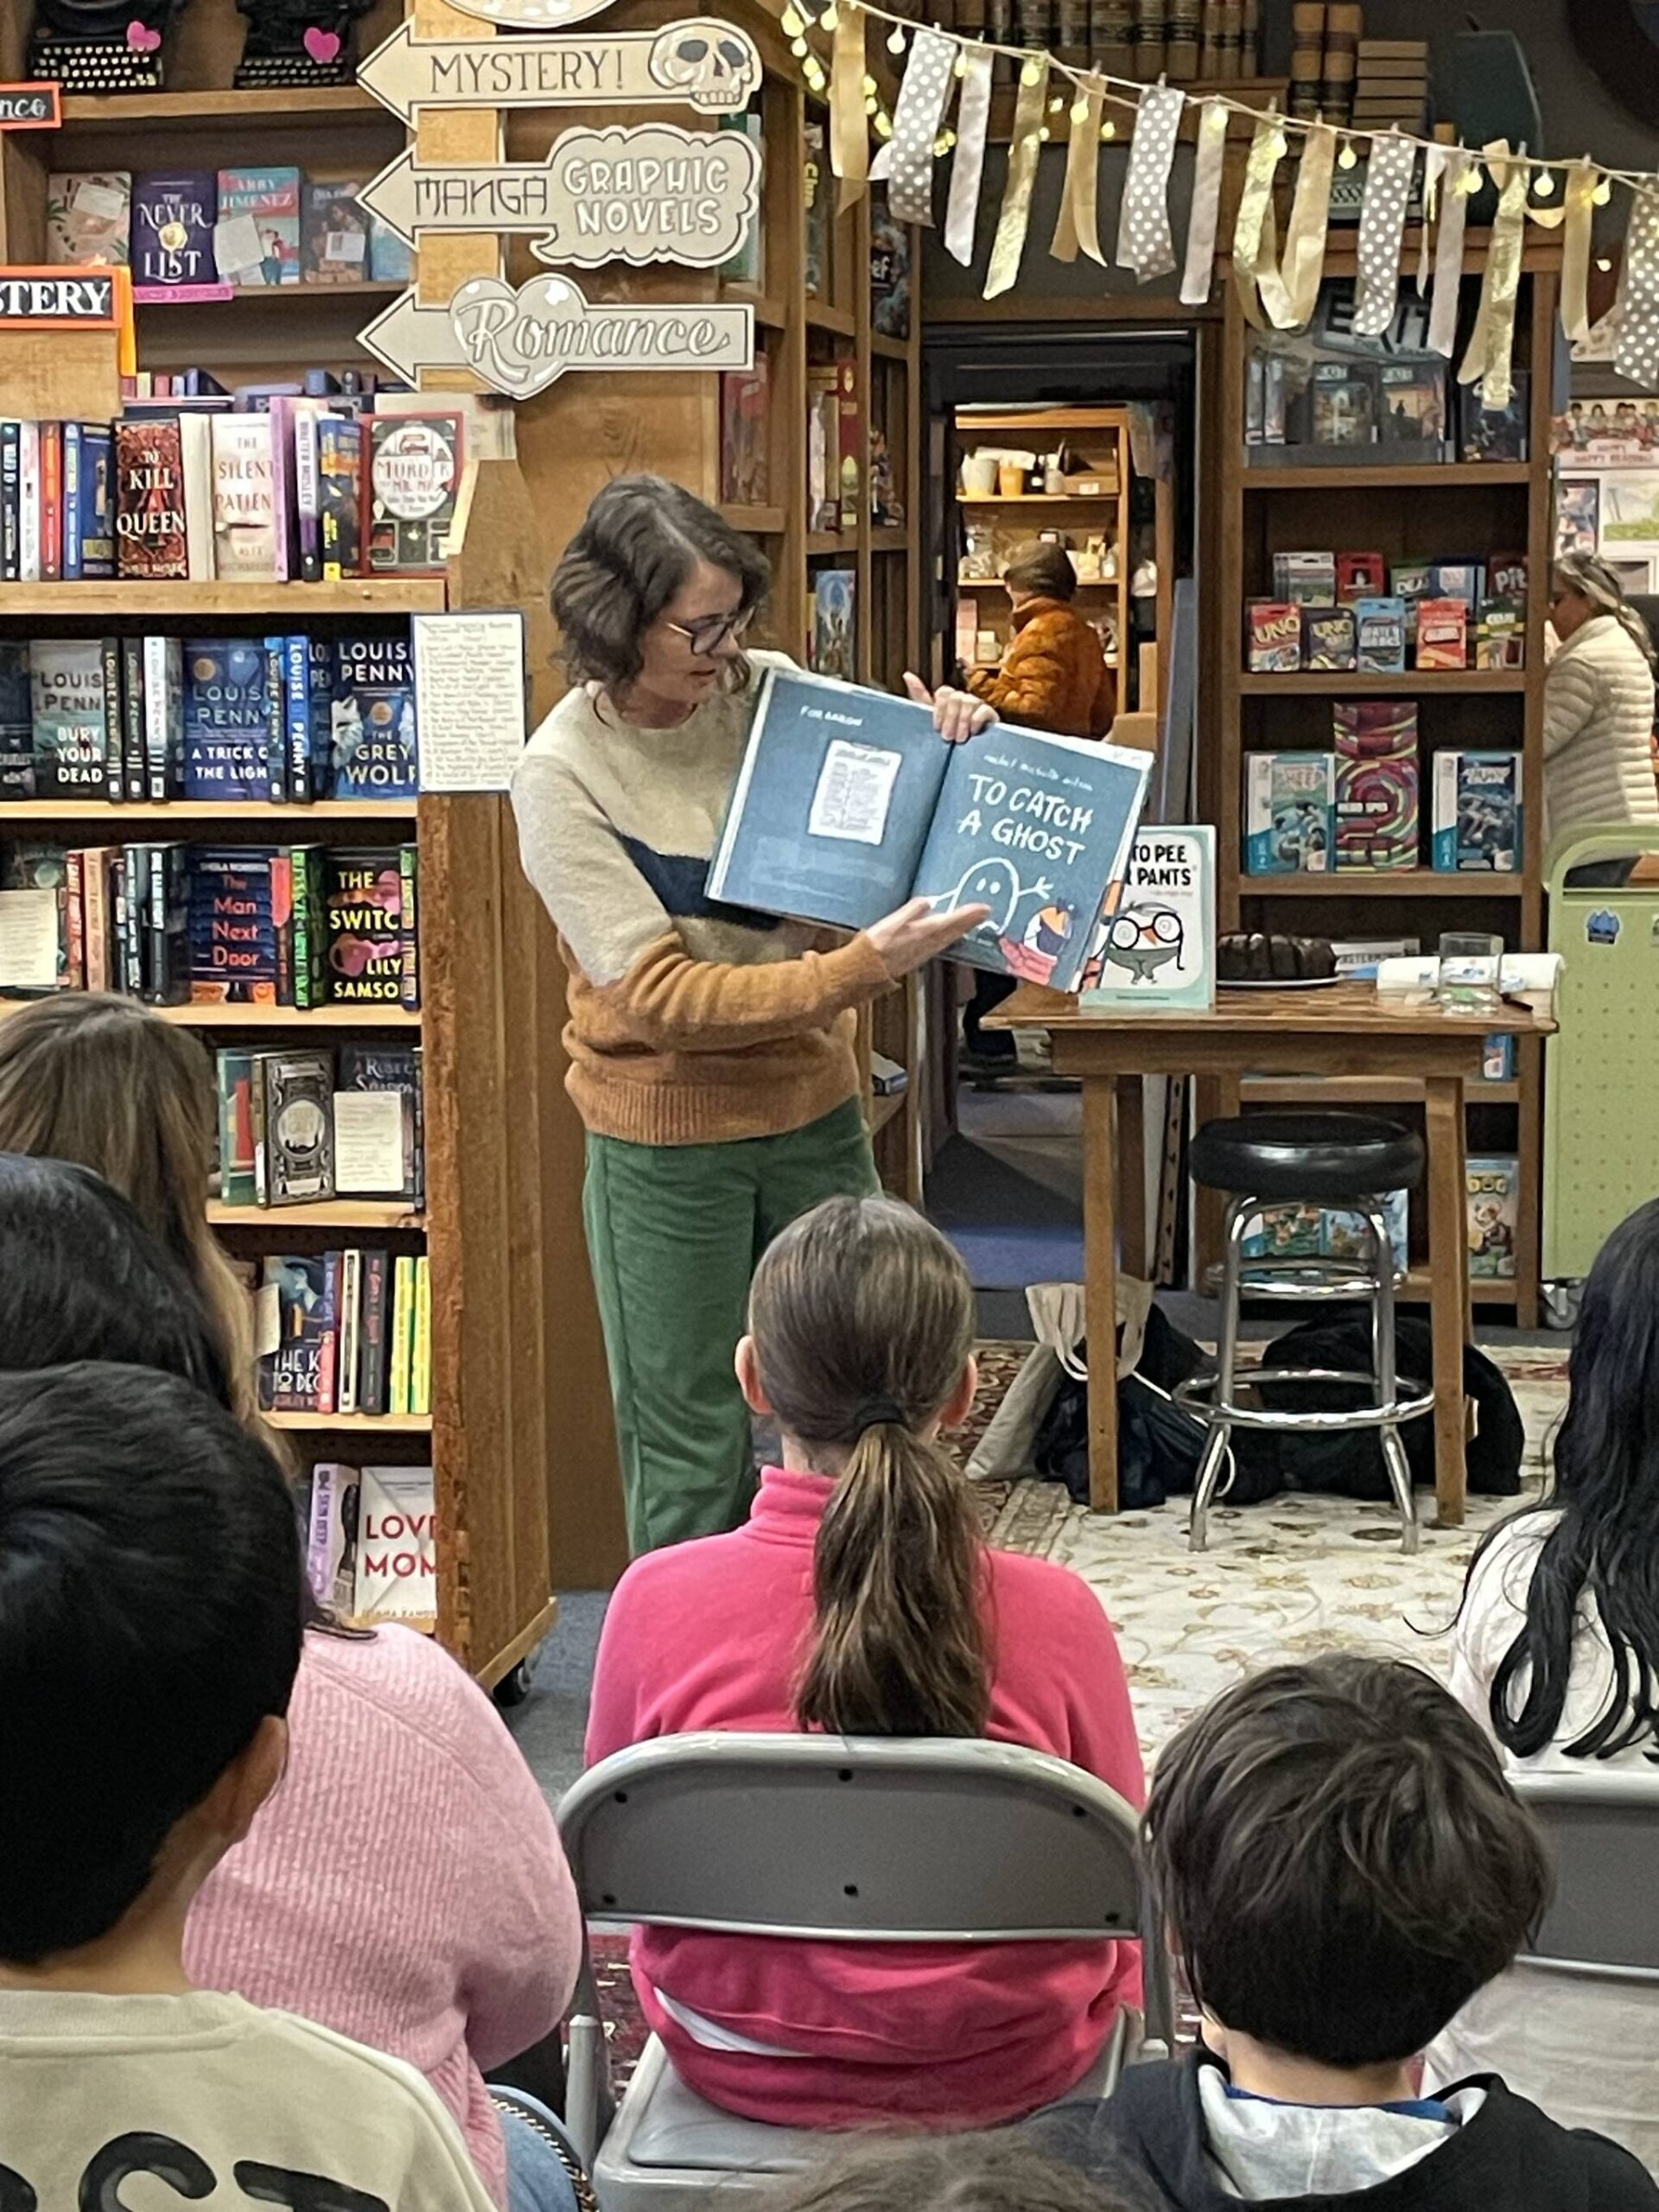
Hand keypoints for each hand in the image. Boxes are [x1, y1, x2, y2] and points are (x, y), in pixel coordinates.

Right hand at [867, 896, 993, 977]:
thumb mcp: (892, 922)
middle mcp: (928, 944)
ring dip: (961, 930)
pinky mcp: (917, 958)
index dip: (968, 915)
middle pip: (954, 931)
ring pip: (948, 939)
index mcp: (923, 932)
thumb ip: (911, 911)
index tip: (985, 909)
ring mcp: (923, 953)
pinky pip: (940, 945)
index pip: (951, 921)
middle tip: (985, 913)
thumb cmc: (875, 946)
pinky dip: (949, 937)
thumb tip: (929, 902)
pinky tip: (949, 935)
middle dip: (970, 922)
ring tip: (972, 922)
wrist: (865, 971)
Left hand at [903, 670, 995, 743]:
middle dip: (950, 718)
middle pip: (955, 696)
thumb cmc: (948, 738)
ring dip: (962, 721)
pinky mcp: (991, 715)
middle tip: (947, 737)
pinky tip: (972, 733)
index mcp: (949, 701)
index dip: (939, 709)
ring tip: (960, 739)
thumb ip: (920, 698)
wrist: (968, 758)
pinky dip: (976, 721)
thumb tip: (907, 675)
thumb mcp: (930, 720)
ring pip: (969, 701)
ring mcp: (978, 706)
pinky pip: (984, 710)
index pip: (944, 692)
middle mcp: (963, 700)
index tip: (936, 728)